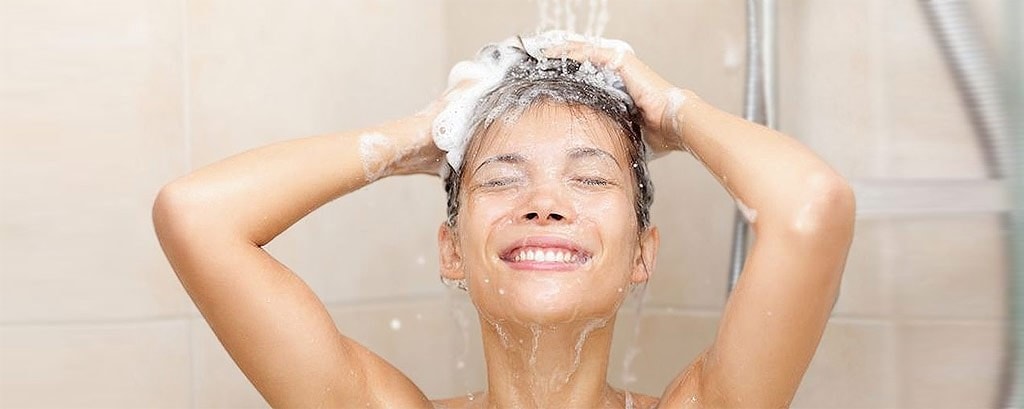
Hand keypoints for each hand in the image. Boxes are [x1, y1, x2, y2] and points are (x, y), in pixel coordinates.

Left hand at [543, 42, 689, 156]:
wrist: (672, 123)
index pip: (589, 73)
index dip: (569, 73)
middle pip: (584, 59)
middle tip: (540, 61)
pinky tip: (559, 53)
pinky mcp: (621, 61)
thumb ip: (613, 134)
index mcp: (618, 86)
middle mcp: (618, 72)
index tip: (548, 78)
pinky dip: (575, 52)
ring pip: (586, 52)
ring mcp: (620, 64)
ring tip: (544, 54)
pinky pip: (592, 52)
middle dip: (562, 59)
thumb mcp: (625, 131)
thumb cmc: (657, 132)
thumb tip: (599, 156)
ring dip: (564, 52)